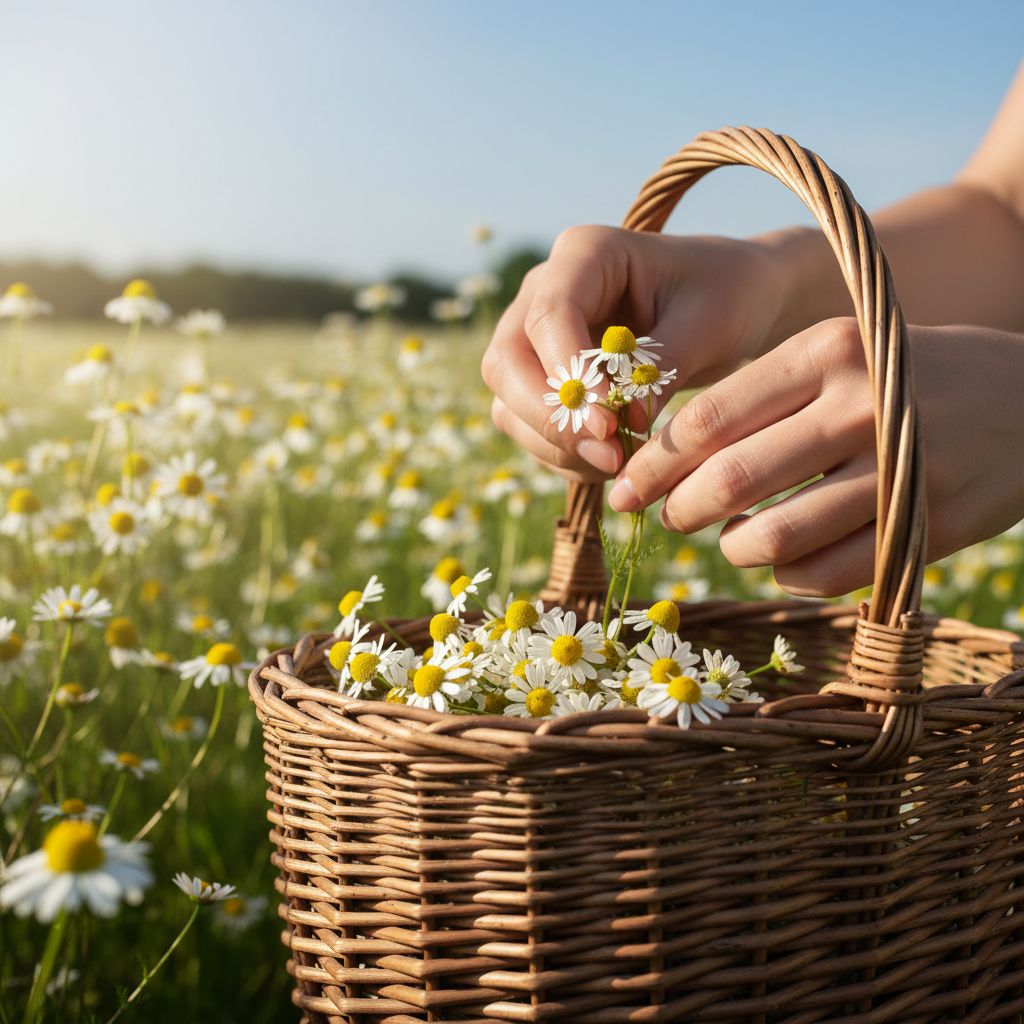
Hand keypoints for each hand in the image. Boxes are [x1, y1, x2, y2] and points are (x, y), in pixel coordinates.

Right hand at [481, 224, 799, 480]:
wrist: (731, 305)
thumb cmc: (725, 297)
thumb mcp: (707, 324)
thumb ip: (659, 369)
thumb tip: (620, 425)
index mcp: (585, 254)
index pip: (549, 315)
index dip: (570, 376)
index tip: (610, 426)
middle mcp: (543, 292)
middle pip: (506, 363)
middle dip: (551, 419)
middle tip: (611, 456)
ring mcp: (534, 338)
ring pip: (508, 402)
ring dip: (557, 445)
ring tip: (622, 462)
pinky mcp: (540, 380)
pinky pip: (528, 428)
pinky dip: (564, 456)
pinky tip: (614, 461)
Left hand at [606, 317, 1023, 596]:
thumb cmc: (908, 377)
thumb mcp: (841, 354)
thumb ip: (763, 397)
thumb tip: (666, 456)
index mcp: (827, 350)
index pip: (708, 417)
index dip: (653, 463)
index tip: (625, 488)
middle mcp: (860, 405)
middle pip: (728, 480)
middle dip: (676, 511)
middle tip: (664, 519)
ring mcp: (898, 470)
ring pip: (772, 538)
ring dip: (730, 548)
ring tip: (727, 538)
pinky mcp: (925, 527)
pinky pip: (823, 573)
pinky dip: (785, 575)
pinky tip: (780, 559)